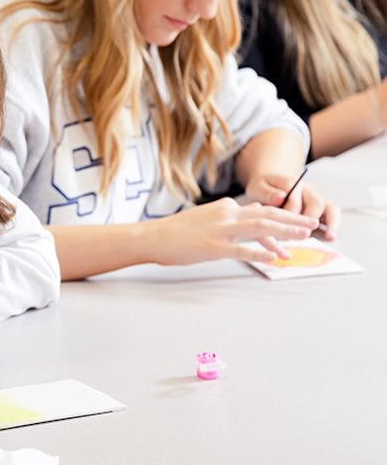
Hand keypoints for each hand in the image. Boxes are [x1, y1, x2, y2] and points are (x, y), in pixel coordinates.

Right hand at [148, 197, 317, 264]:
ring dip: (285, 232)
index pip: (261, 211)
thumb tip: (248, 218)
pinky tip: (274, 257)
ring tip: (303, 238)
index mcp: (225, 207)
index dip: (283, 217)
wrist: (153, 237)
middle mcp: (226, 214)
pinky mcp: (213, 246)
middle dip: (293, 220)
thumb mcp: (205, 218)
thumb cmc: (177, 231)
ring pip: (260, 228)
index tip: (299, 223)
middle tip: (312, 225)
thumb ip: (228, 218)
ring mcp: (220, 230)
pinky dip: (259, 252)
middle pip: (267, 215)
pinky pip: (241, 249)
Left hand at [244, 173, 339, 239]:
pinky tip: (329, 238)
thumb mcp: (257, 188)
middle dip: (308, 220)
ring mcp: (316, 199)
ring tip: (330, 237)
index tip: (280, 226)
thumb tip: (281, 197)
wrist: (268, 188)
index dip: (289, 213)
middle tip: (299, 235)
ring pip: (329, 208)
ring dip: (331, 223)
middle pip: (316, 203)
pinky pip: (332, 215)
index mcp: (291, 182)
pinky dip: (332, 226)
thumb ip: (266, 192)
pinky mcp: (320, 211)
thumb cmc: (262, 190)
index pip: (294, 198)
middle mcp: (307, 190)